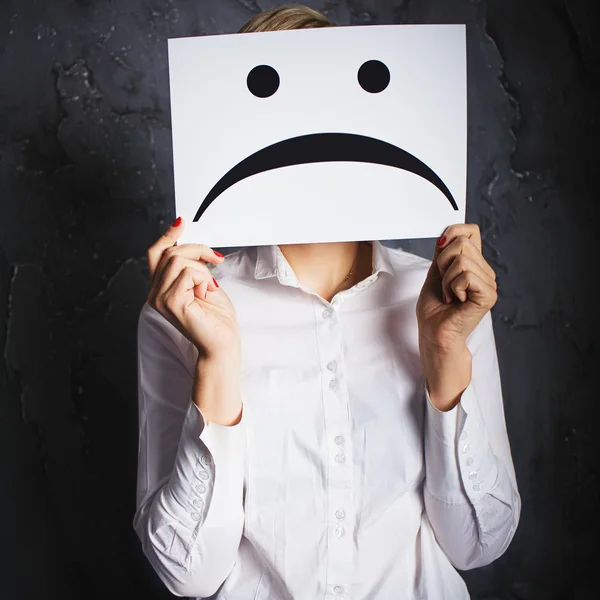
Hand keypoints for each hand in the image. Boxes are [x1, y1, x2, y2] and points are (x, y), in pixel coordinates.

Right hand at [147, 216, 240, 360]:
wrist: (222, 344)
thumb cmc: (217, 319)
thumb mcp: (205, 283)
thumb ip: (193, 266)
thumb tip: (193, 245)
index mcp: (161, 288)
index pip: (156, 253)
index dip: (168, 235)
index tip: (182, 223)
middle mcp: (155, 293)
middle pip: (170, 252)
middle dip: (197, 249)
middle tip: (215, 258)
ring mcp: (160, 298)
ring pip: (179, 260)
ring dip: (202, 269)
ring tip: (209, 286)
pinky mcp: (171, 302)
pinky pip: (188, 273)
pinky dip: (203, 279)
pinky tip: (207, 293)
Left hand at [416, 223, 497, 410]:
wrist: (434, 334)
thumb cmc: (434, 310)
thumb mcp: (435, 273)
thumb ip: (442, 252)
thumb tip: (447, 232)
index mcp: (474, 265)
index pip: (470, 231)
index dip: (452, 234)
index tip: (439, 253)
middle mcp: (485, 271)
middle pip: (462, 242)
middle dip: (442, 263)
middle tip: (444, 285)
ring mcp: (488, 283)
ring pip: (462, 258)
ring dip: (446, 279)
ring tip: (449, 295)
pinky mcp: (488, 294)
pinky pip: (466, 274)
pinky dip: (453, 287)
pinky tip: (456, 300)